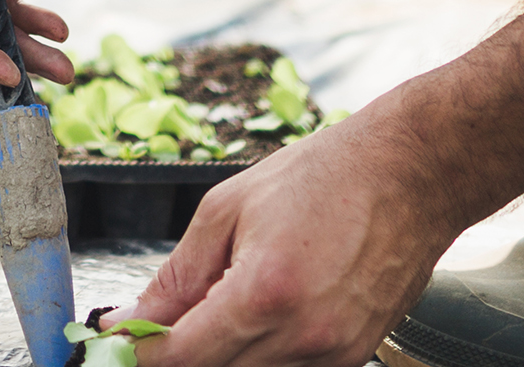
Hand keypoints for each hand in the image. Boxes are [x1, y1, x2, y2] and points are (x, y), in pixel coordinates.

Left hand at [126, 108, 461, 366]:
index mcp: (263, 292)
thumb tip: (130, 320)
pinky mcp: (354, 358)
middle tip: (155, 331)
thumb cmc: (323, 178)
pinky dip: (260, 357)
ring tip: (216, 311)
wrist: (410, 175)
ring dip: (220, 357)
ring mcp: (334, 355)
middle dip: (175, 357)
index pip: (181, 357)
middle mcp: (302, 336)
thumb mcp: (228, 208)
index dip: (138, 355)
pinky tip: (257, 320)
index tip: (113, 344)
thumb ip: (176, 276)